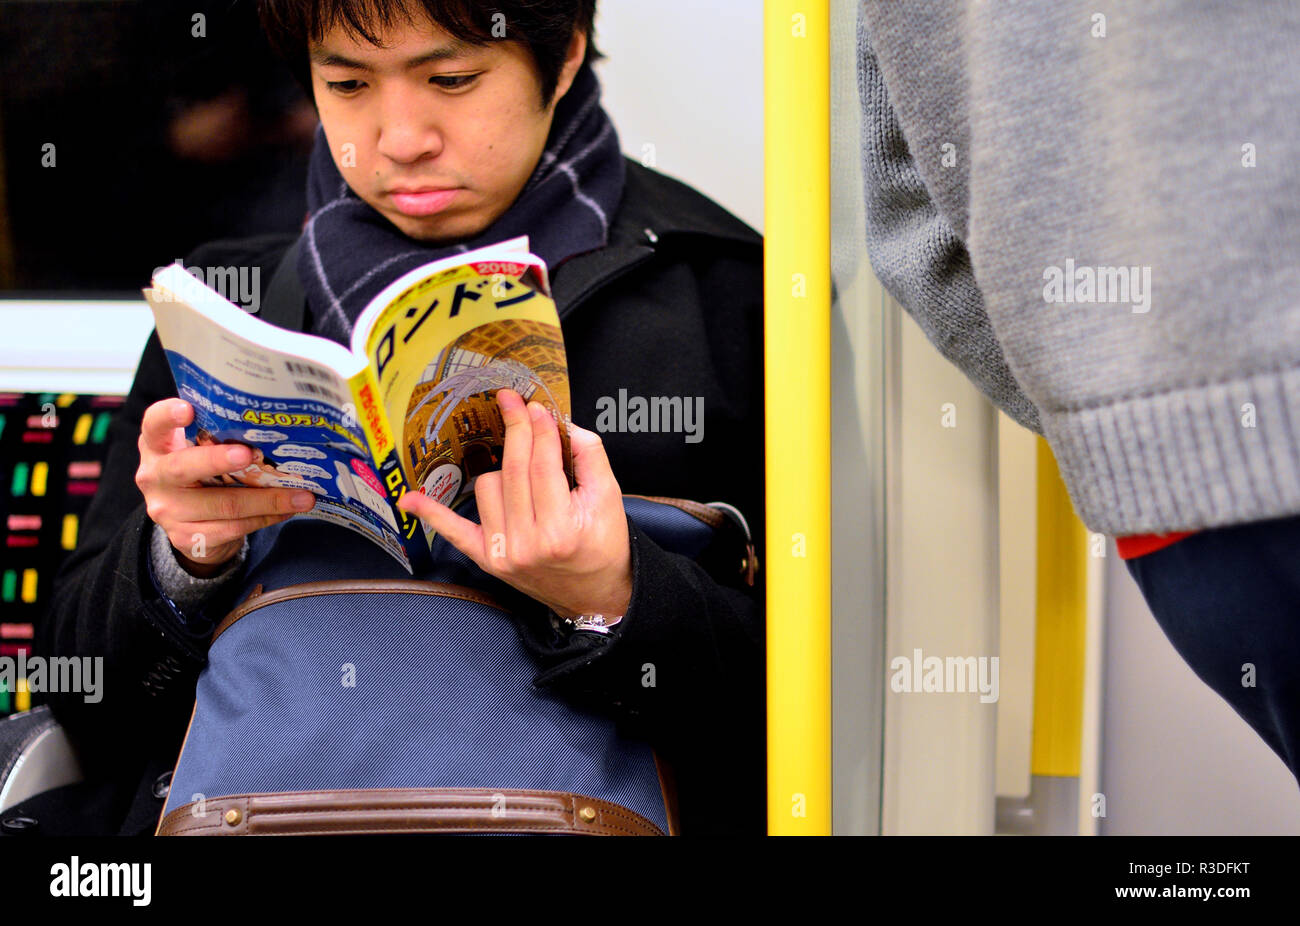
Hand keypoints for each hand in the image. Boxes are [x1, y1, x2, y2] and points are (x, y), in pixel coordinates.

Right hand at [135, 398, 316, 576]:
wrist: (188, 526)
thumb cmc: (202, 475)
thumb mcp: (197, 452)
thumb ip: (217, 437)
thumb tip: (271, 428)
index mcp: (158, 446)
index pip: (154, 425)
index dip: (168, 416)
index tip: (187, 409)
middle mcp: (155, 477)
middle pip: (185, 467)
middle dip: (219, 460)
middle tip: (249, 453)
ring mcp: (168, 511)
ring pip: (224, 504)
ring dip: (268, 500)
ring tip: (302, 496)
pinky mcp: (186, 538)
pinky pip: (234, 528)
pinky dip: (265, 518)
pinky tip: (286, 511)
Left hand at [398, 389, 631, 619]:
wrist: (595, 594)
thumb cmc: (604, 545)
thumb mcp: (610, 498)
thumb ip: (590, 456)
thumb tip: (562, 422)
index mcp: (560, 529)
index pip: (542, 465)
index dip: (538, 429)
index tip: (535, 406)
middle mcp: (527, 543)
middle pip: (514, 470)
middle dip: (515, 429)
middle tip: (514, 402)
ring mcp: (503, 552)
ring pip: (488, 486)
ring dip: (505, 470)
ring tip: (527, 476)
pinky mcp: (488, 558)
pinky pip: (454, 531)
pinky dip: (433, 514)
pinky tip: (411, 499)